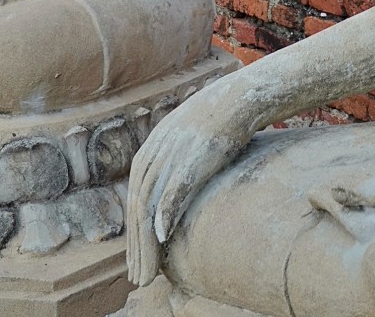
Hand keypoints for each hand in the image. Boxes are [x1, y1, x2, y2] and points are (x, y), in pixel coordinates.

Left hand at [126, 74, 260, 287]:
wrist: (240, 96)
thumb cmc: (219, 120)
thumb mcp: (186, 138)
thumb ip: (173, 162)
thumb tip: (170, 193)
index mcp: (151, 147)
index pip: (135, 199)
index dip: (134, 233)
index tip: (137, 260)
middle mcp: (155, 151)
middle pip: (137, 207)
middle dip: (136, 247)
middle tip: (138, 277)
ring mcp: (172, 154)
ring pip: (149, 206)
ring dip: (146, 243)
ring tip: (147, 271)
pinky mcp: (192, 158)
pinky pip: (173, 191)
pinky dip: (165, 215)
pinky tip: (162, 237)